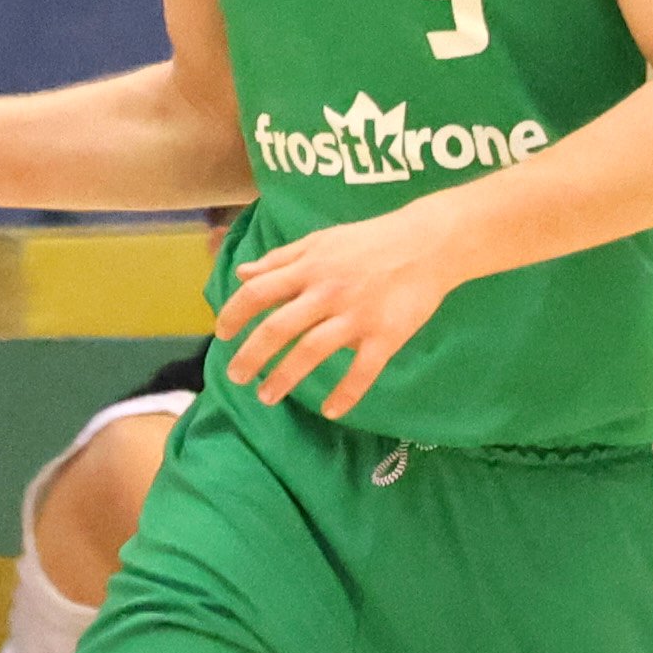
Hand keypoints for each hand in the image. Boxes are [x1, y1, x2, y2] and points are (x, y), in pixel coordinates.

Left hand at [218, 203, 468, 417]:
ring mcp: (356, 316)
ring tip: (267, 397)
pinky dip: (346, 394)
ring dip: (284, 377)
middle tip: (235, 377)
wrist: (429, 243)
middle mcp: (327, 293)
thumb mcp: (322, 240)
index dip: (235, 314)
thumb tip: (244, 273)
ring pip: (311, 351)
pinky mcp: (385, 335)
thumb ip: (282, 259)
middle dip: (251, 356)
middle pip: (278, 328)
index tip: (222, 334)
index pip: (259, 292)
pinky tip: (331, 411)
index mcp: (309, 268)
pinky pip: (362, 371)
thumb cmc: (372, 240)